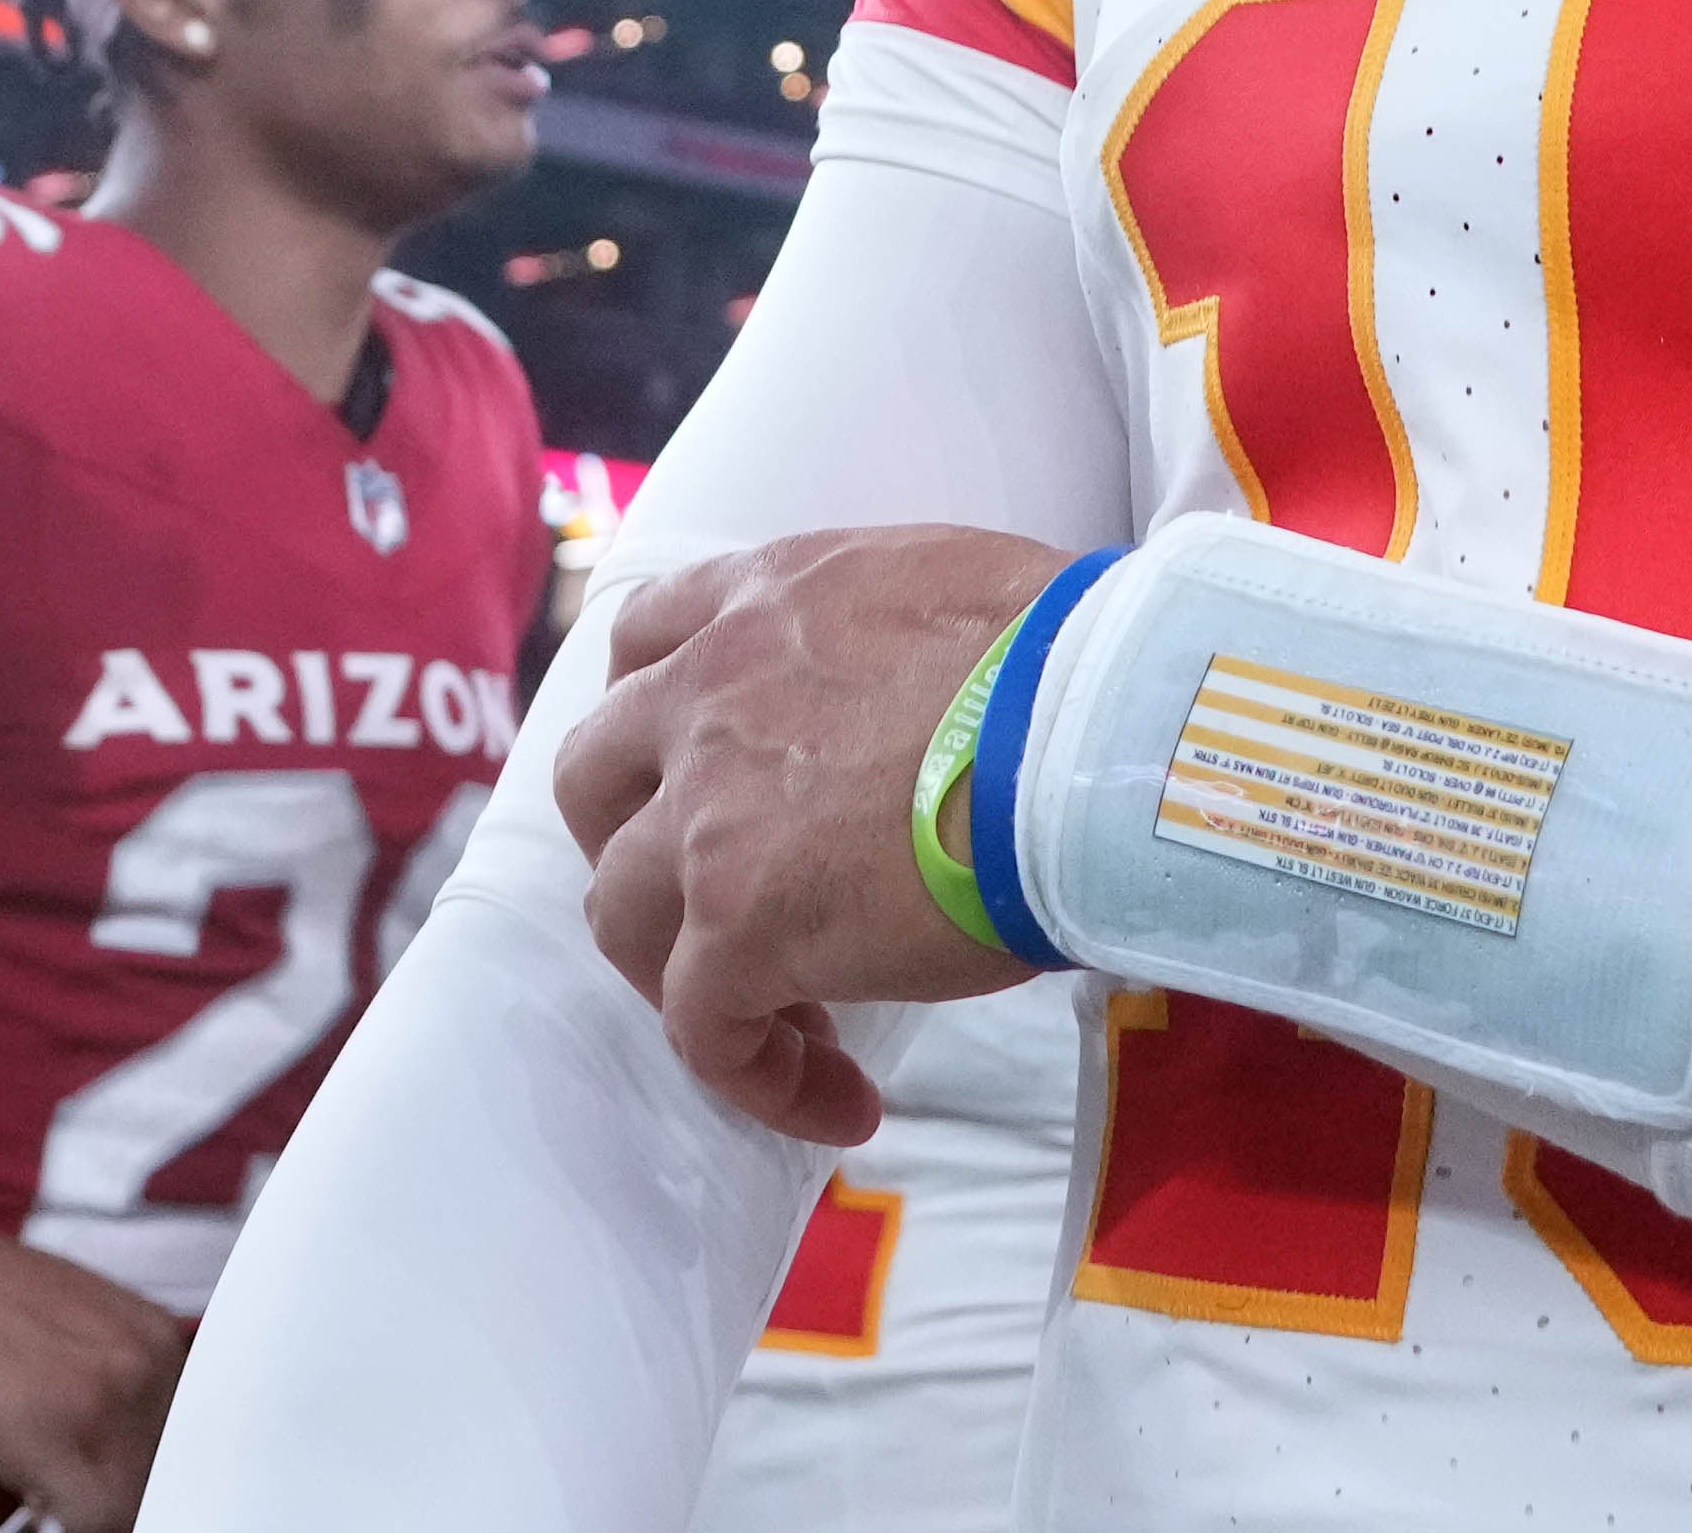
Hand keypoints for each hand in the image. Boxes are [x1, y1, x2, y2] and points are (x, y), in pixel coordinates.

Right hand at [0, 1186, 184, 1530]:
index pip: (188, 1432)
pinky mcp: (53, 1445)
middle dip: (128, 1486)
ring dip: (102, 1505)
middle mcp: (149, 1369)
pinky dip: (70, 1524)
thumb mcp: (85, 1324)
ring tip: (58, 1494)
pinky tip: (38, 1508)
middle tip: (85, 1487)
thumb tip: (133, 1436)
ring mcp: (105, 1408)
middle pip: (165, 1467)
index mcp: (158, 1340)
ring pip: (134, 1498)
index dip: (153, 1466)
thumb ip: (118, 1375)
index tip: (130, 1479)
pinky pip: (95, 1517)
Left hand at [554, 526, 1066, 1143]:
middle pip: (594, 777)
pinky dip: (762, 1076)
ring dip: (682, 969)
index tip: (695, 769)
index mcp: (767, 597)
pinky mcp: (739, 926)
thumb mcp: (958, 589)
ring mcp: (707, 814)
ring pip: (622, 913)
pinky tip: (844, 1101)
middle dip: (629, 842)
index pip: (647, 639)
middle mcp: (710, 691)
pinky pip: (705, 1030)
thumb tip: (946, 703)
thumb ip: (895, 635)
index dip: (656, 714)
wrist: (1098, 732)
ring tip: (783, 1020)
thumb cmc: (1077, 660)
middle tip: (710, 896)